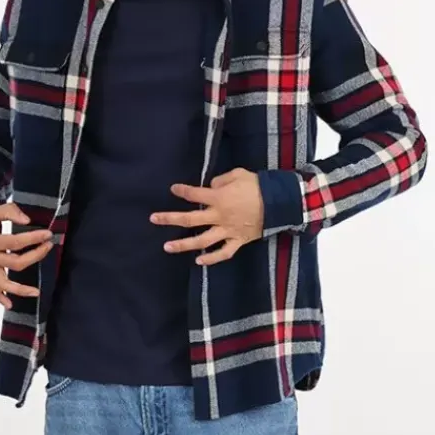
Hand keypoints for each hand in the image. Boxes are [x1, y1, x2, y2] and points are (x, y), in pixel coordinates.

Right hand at [0, 204, 52, 307]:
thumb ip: (9, 212)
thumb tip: (27, 220)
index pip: (16, 242)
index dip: (33, 238)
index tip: (47, 234)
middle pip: (15, 263)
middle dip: (35, 256)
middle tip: (48, 246)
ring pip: (3, 282)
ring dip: (19, 289)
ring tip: (36, 292)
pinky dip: (0, 297)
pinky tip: (10, 305)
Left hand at [150, 169, 264, 265]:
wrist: (280, 203)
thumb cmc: (259, 186)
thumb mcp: (238, 174)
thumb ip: (220, 180)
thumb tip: (210, 186)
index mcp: (218, 197)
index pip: (194, 193)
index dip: (182, 191)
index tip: (173, 189)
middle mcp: (218, 216)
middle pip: (189, 219)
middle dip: (169, 218)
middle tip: (153, 219)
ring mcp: (227, 231)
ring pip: (201, 240)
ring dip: (182, 244)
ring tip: (167, 247)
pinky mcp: (238, 241)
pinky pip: (222, 253)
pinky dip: (210, 258)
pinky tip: (198, 260)